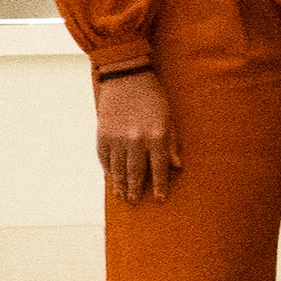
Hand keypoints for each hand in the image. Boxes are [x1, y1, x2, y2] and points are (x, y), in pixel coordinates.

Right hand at [93, 70, 180, 203]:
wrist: (127, 77)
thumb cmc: (154, 97)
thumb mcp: (169, 118)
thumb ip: (172, 143)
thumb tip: (177, 166)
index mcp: (156, 135)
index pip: (159, 168)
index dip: (159, 185)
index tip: (160, 199)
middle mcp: (136, 139)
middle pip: (136, 172)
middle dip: (136, 189)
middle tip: (135, 202)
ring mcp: (117, 138)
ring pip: (118, 168)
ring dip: (120, 184)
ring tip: (122, 196)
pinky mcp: (102, 134)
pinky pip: (105, 158)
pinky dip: (108, 169)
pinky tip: (111, 178)